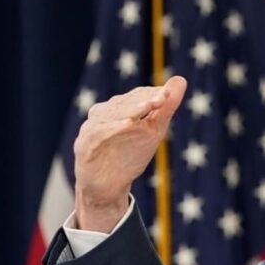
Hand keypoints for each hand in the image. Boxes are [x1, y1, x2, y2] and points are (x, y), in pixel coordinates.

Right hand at [73, 76, 186, 231]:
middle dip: (143, 101)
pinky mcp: (84, 144)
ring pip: (110, 114)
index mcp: (119, 107)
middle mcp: (103, 114)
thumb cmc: (131, 155)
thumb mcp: (153, 130)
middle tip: (162, 99)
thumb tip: (181, 79)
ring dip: (129, 110)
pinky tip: (127, 124)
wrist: (109, 186)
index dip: (153, 95)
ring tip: (147, 107)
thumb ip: (166, 106)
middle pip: (124, 103)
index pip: (137, 96)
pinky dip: (112, 128)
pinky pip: (98, 133)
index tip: (168, 95)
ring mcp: (92, 128)